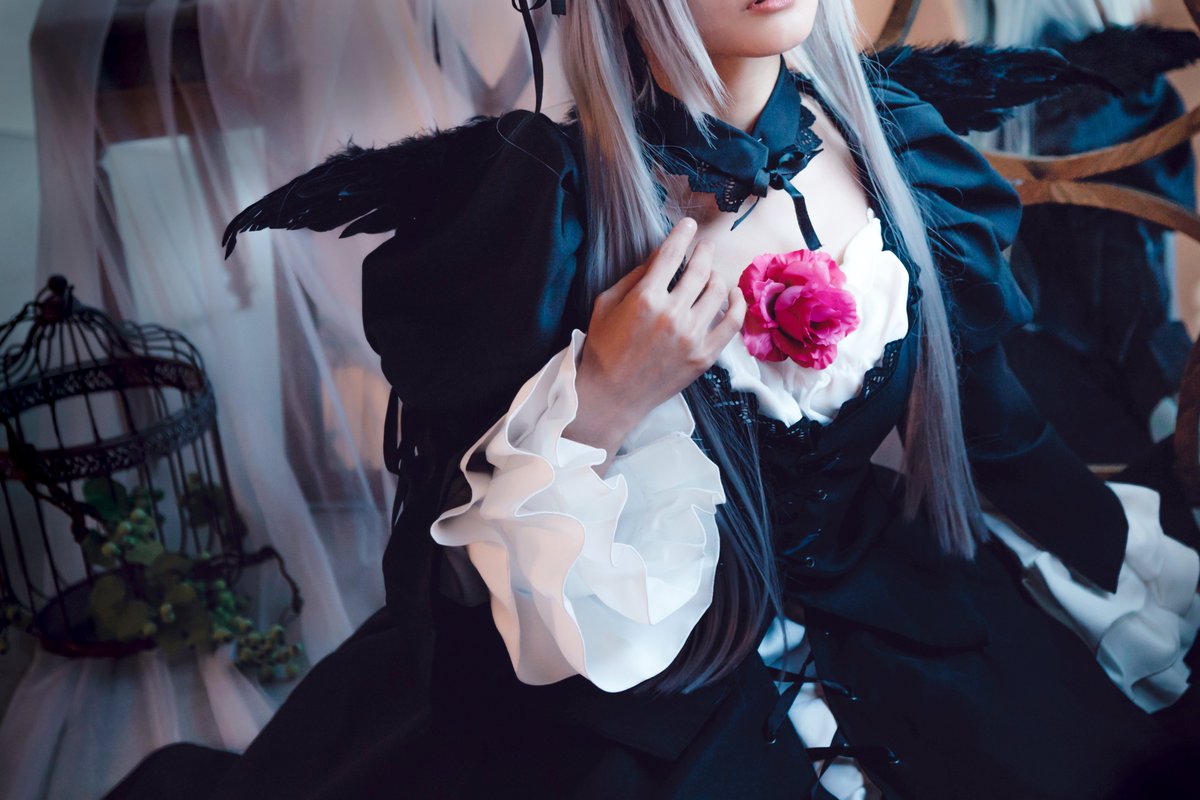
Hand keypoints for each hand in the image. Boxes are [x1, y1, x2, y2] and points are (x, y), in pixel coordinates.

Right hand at [565, 218, 747, 465]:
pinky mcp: (704, 355)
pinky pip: (732, 322)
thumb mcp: (606, 304)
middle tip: (704, 247)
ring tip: (711, 274)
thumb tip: (659, 257)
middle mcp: (672, 314)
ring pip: (718, 291)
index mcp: (645, 298)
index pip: (671, 254)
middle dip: (703, 251)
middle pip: (699, 269)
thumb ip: (634, 277)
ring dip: (716, 276)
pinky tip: (732, 294)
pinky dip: (736, 303)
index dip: (683, 234)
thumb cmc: (604, 347)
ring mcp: (692, 336)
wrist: (611, 395)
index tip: (690, 225)